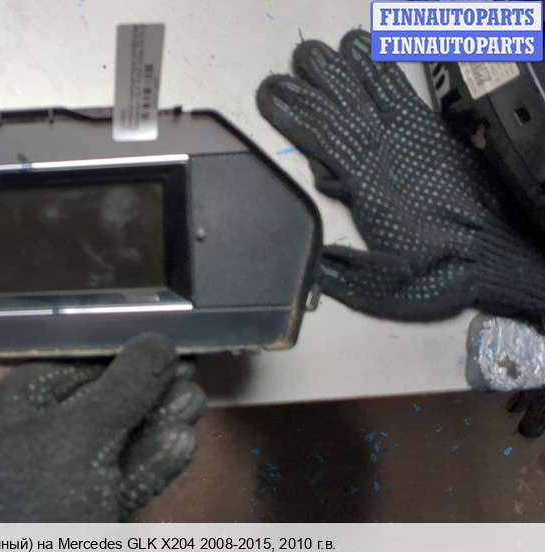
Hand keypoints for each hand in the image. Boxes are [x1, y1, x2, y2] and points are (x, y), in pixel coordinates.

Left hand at [0, 333, 205, 521]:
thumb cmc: (36, 508)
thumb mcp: (82, 434)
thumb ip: (124, 387)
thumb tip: (156, 344)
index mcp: (9, 412)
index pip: (70, 369)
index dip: (120, 357)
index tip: (162, 348)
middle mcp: (29, 442)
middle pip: (99, 405)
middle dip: (148, 393)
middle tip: (190, 374)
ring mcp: (57, 482)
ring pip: (116, 443)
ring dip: (158, 422)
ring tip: (195, 403)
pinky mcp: (83, 515)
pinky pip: (122, 479)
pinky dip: (152, 462)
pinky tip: (181, 443)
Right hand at [257, 30, 544, 320]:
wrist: (496, 260)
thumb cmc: (436, 274)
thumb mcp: (377, 288)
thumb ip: (336, 273)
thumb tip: (306, 262)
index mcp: (368, 186)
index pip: (321, 137)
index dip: (291, 114)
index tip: (268, 95)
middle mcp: (387, 153)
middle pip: (341, 106)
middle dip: (310, 83)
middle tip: (287, 65)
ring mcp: (413, 138)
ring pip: (370, 91)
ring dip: (343, 68)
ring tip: (319, 49)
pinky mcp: (434, 134)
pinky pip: (403, 93)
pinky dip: (383, 69)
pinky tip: (368, 52)